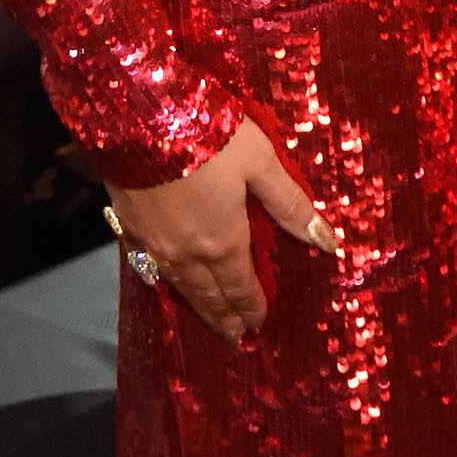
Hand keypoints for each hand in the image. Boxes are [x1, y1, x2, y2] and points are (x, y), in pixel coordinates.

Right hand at [106, 119, 339, 344]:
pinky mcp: (128, 227)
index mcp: (223, 242)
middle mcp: (187, 254)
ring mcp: (153, 244)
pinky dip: (164, 281)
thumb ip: (290, 204)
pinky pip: (149, 267)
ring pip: (180, 286)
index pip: (242, 288)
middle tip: (235, 338)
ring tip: (209, 319)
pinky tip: (166, 280)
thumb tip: (328, 241)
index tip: (260, 326)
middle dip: (226, 318)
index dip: (253, 308)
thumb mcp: (261, 163)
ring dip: (197, 306)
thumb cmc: (211, 136)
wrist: (140, 117)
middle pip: (210, 296)